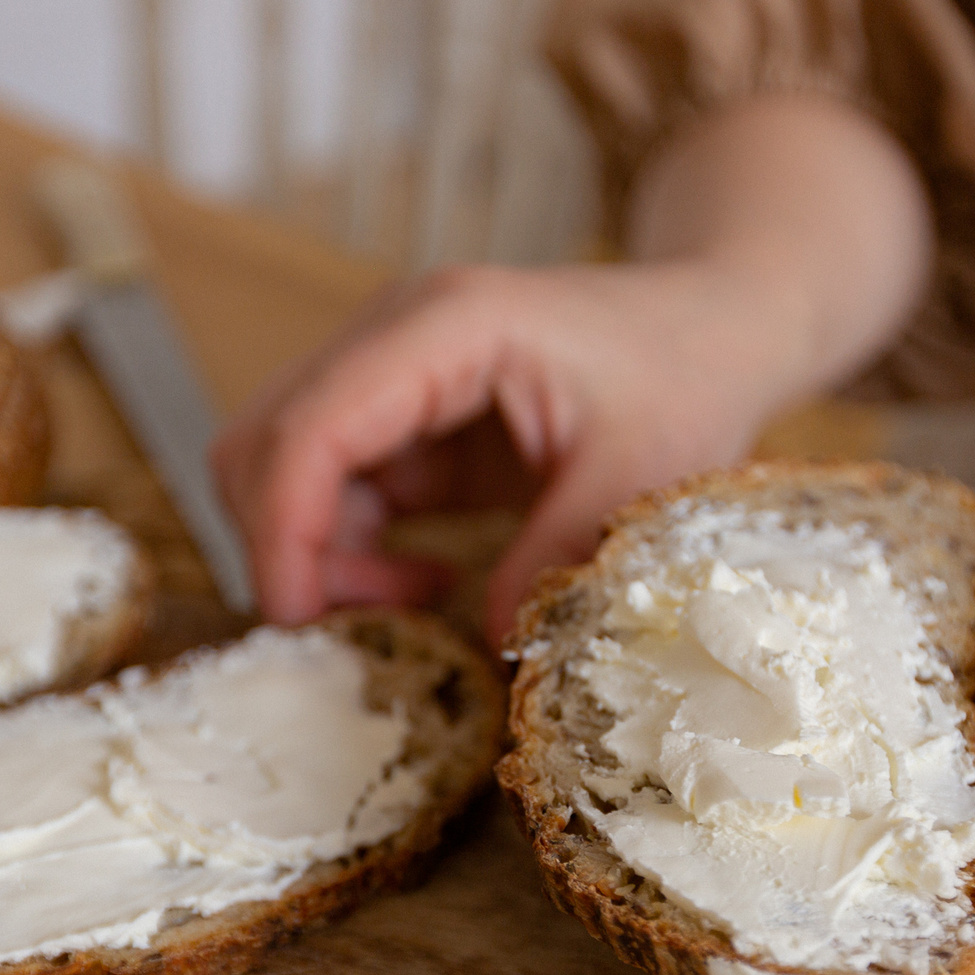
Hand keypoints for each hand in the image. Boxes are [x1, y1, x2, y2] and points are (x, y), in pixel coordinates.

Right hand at [211, 260, 807, 643]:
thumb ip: (559, 557)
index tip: (296, 621)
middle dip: (283, 547)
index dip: (283, 530)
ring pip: (285, 472)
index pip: (311, 427)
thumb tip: (492, 645)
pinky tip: (429, 584)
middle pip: (264, 443)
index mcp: (445, 328)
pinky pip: (333, 493)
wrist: (710, 328)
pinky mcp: (403, 420)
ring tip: (412, 607)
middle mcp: (393, 337)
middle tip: (348, 632)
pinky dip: (354, 553)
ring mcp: (389, 376)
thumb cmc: (686, 376)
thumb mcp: (642, 477)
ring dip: (320, 556)